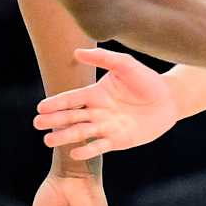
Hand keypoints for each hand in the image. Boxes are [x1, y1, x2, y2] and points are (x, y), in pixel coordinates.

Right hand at [34, 48, 179, 160]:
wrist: (169, 99)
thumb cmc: (146, 79)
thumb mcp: (125, 65)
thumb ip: (103, 58)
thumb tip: (76, 52)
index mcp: (95, 93)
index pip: (72, 99)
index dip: (56, 103)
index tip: (40, 107)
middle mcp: (97, 112)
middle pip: (72, 117)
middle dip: (54, 121)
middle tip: (37, 123)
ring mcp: (106, 127)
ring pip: (81, 133)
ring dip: (65, 137)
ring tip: (48, 141)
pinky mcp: (118, 141)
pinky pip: (100, 146)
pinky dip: (88, 150)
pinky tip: (75, 153)